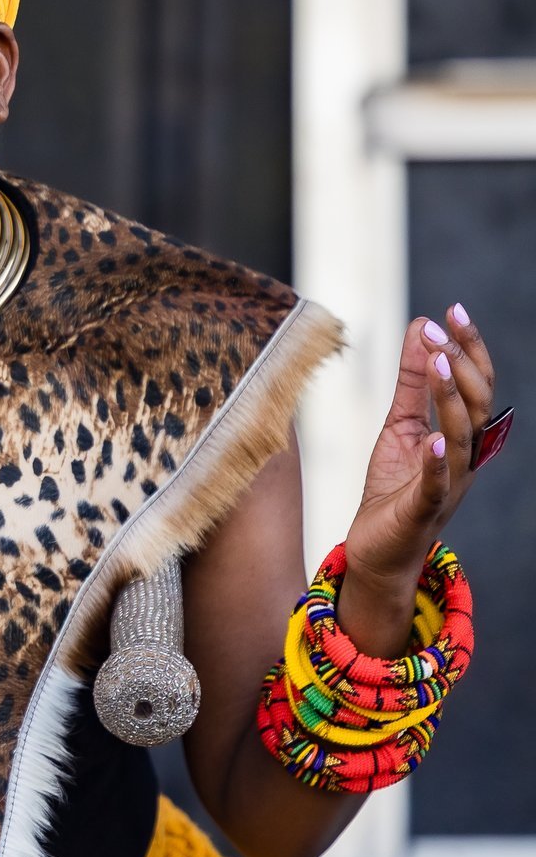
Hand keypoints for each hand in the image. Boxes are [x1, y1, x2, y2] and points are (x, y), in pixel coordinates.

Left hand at [341, 308, 495, 646]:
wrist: (378, 548)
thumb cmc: (394, 486)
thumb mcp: (400, 424)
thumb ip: (412, 381)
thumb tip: (419, 328)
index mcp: (461, 435)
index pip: (476, 385)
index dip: (469, 347)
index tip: (453, 308)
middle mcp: (464, 457)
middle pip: (476, 406)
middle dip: (462, 365)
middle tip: (439, 328)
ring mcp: (448, 484)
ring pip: (460, 438)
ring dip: (451, 400)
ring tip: (441, 364)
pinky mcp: (424, 508)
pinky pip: (437, 484)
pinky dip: (438, 461)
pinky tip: (435, 438)